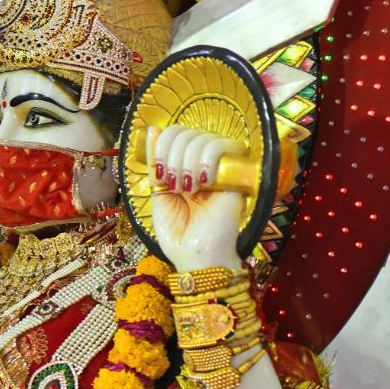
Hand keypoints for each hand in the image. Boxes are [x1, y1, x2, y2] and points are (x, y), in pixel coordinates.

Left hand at [147, 124, 246, 271]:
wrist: (197, 258)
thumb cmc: (178, 232)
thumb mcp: (158, 193)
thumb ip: (156, 164)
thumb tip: (152, 130)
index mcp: (185, 166)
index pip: (176, 132)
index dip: (163, 143)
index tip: (159, 172)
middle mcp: (204, 164)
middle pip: (187, 131)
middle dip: (172, 154)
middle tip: (172, 183)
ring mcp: (222, 169)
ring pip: (204, 137)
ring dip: (186, 161)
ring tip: (185, 188)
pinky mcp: (238, 176)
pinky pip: (224, 146)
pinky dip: (205, 159)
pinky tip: (201, 184)